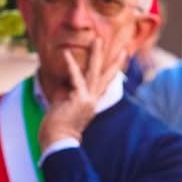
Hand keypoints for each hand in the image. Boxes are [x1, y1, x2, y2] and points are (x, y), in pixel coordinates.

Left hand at [38, 34, 128, 150]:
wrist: (57, 142)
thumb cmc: (57, 128)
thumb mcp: (64, 109)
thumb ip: (66, 96)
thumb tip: (62, 86)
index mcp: (92, 103)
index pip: (105, 85)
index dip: (112, 73)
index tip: (120, 63)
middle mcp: (93, 100)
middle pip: (106, 76)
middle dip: (114, 61)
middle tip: (123, 47)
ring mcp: (87, 99)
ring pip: (95, 72)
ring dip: (96, 55)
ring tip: (97, 39)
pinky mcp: (79, 99)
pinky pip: (75, 78)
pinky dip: (70, 66)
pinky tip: (65, 54)